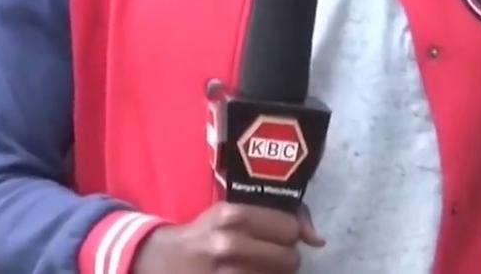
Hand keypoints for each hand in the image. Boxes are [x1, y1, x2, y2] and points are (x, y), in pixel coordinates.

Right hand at [133, 202, 324, 273]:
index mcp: (233, 215)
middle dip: (284, 260)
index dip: (286, 235)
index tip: (275, 238)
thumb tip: (318, 239)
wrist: (161, 261)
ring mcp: (225, 273)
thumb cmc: (205, 233)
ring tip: (255, 269)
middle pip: (290, 259)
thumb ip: (278, 217)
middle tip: (266, 257)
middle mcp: (229, 243)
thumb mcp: (232, 213)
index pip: (290, 229)